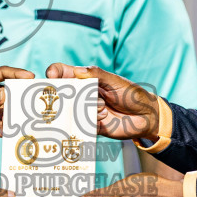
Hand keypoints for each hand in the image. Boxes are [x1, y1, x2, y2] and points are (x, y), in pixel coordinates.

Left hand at [0, 66, 34, 149]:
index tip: (30, 76)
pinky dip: (4, 128)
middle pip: (11, 92)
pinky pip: (4, 123)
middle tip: (31, 103)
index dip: (17, 73)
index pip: (3, 73)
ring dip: (11, 117)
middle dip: (20, 98)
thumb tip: (3, 95)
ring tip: (9, 123)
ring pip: (10, 110)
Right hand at [46, 64, 161, 140]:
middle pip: (62, 94)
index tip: (51, 76)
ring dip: (84, 109)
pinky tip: (103, 118)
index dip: (54, 73)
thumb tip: (78, 70)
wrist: (146, 117)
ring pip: (70, 110)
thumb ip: (97, 75)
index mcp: (86, 80)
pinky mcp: (90, 126)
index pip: (64, 73)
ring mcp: (84, 111)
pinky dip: (89, 122)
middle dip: (63, 95)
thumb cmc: (131, 94)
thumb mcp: (116, 81)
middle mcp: (82, 95)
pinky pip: (80, 125)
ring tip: (103, 108)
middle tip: (69, 97)